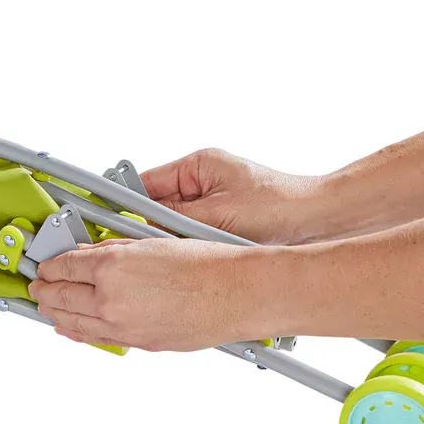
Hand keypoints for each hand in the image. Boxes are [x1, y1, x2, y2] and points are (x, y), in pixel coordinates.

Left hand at [28, 237, 261, 351]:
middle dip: (44, 291)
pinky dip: (79, 333)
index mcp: (112, 267)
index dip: (49, 266)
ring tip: (46, 308)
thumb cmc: (207, 265)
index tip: (44, 266)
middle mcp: (111, 299)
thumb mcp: (153, 242)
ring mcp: (123, 325)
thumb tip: (91, 253)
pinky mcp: (138, 342)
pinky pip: (97, 338)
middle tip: (36, 286)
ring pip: (74, 323)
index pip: (65, 266)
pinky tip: (71, 329)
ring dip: (55, 314)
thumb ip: (116, 248)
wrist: (237, 294)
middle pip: (61, 297)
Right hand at [141, 148, 327, 243]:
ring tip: (184, 250)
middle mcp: (201, 183)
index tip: (103, 217)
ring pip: (173, 226)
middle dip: (150, 227)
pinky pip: (192, 238)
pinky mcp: (220, 225)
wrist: (320, 221)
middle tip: (142, 245)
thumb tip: (141, 227)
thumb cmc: (280, 206)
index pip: (145, 183)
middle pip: (156, 207)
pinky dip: (190, 248)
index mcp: (197, 166)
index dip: (123, 202)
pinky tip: (197, 257)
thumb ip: (175, 220)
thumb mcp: (218, 214)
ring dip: (175, 240)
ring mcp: (210, 205)